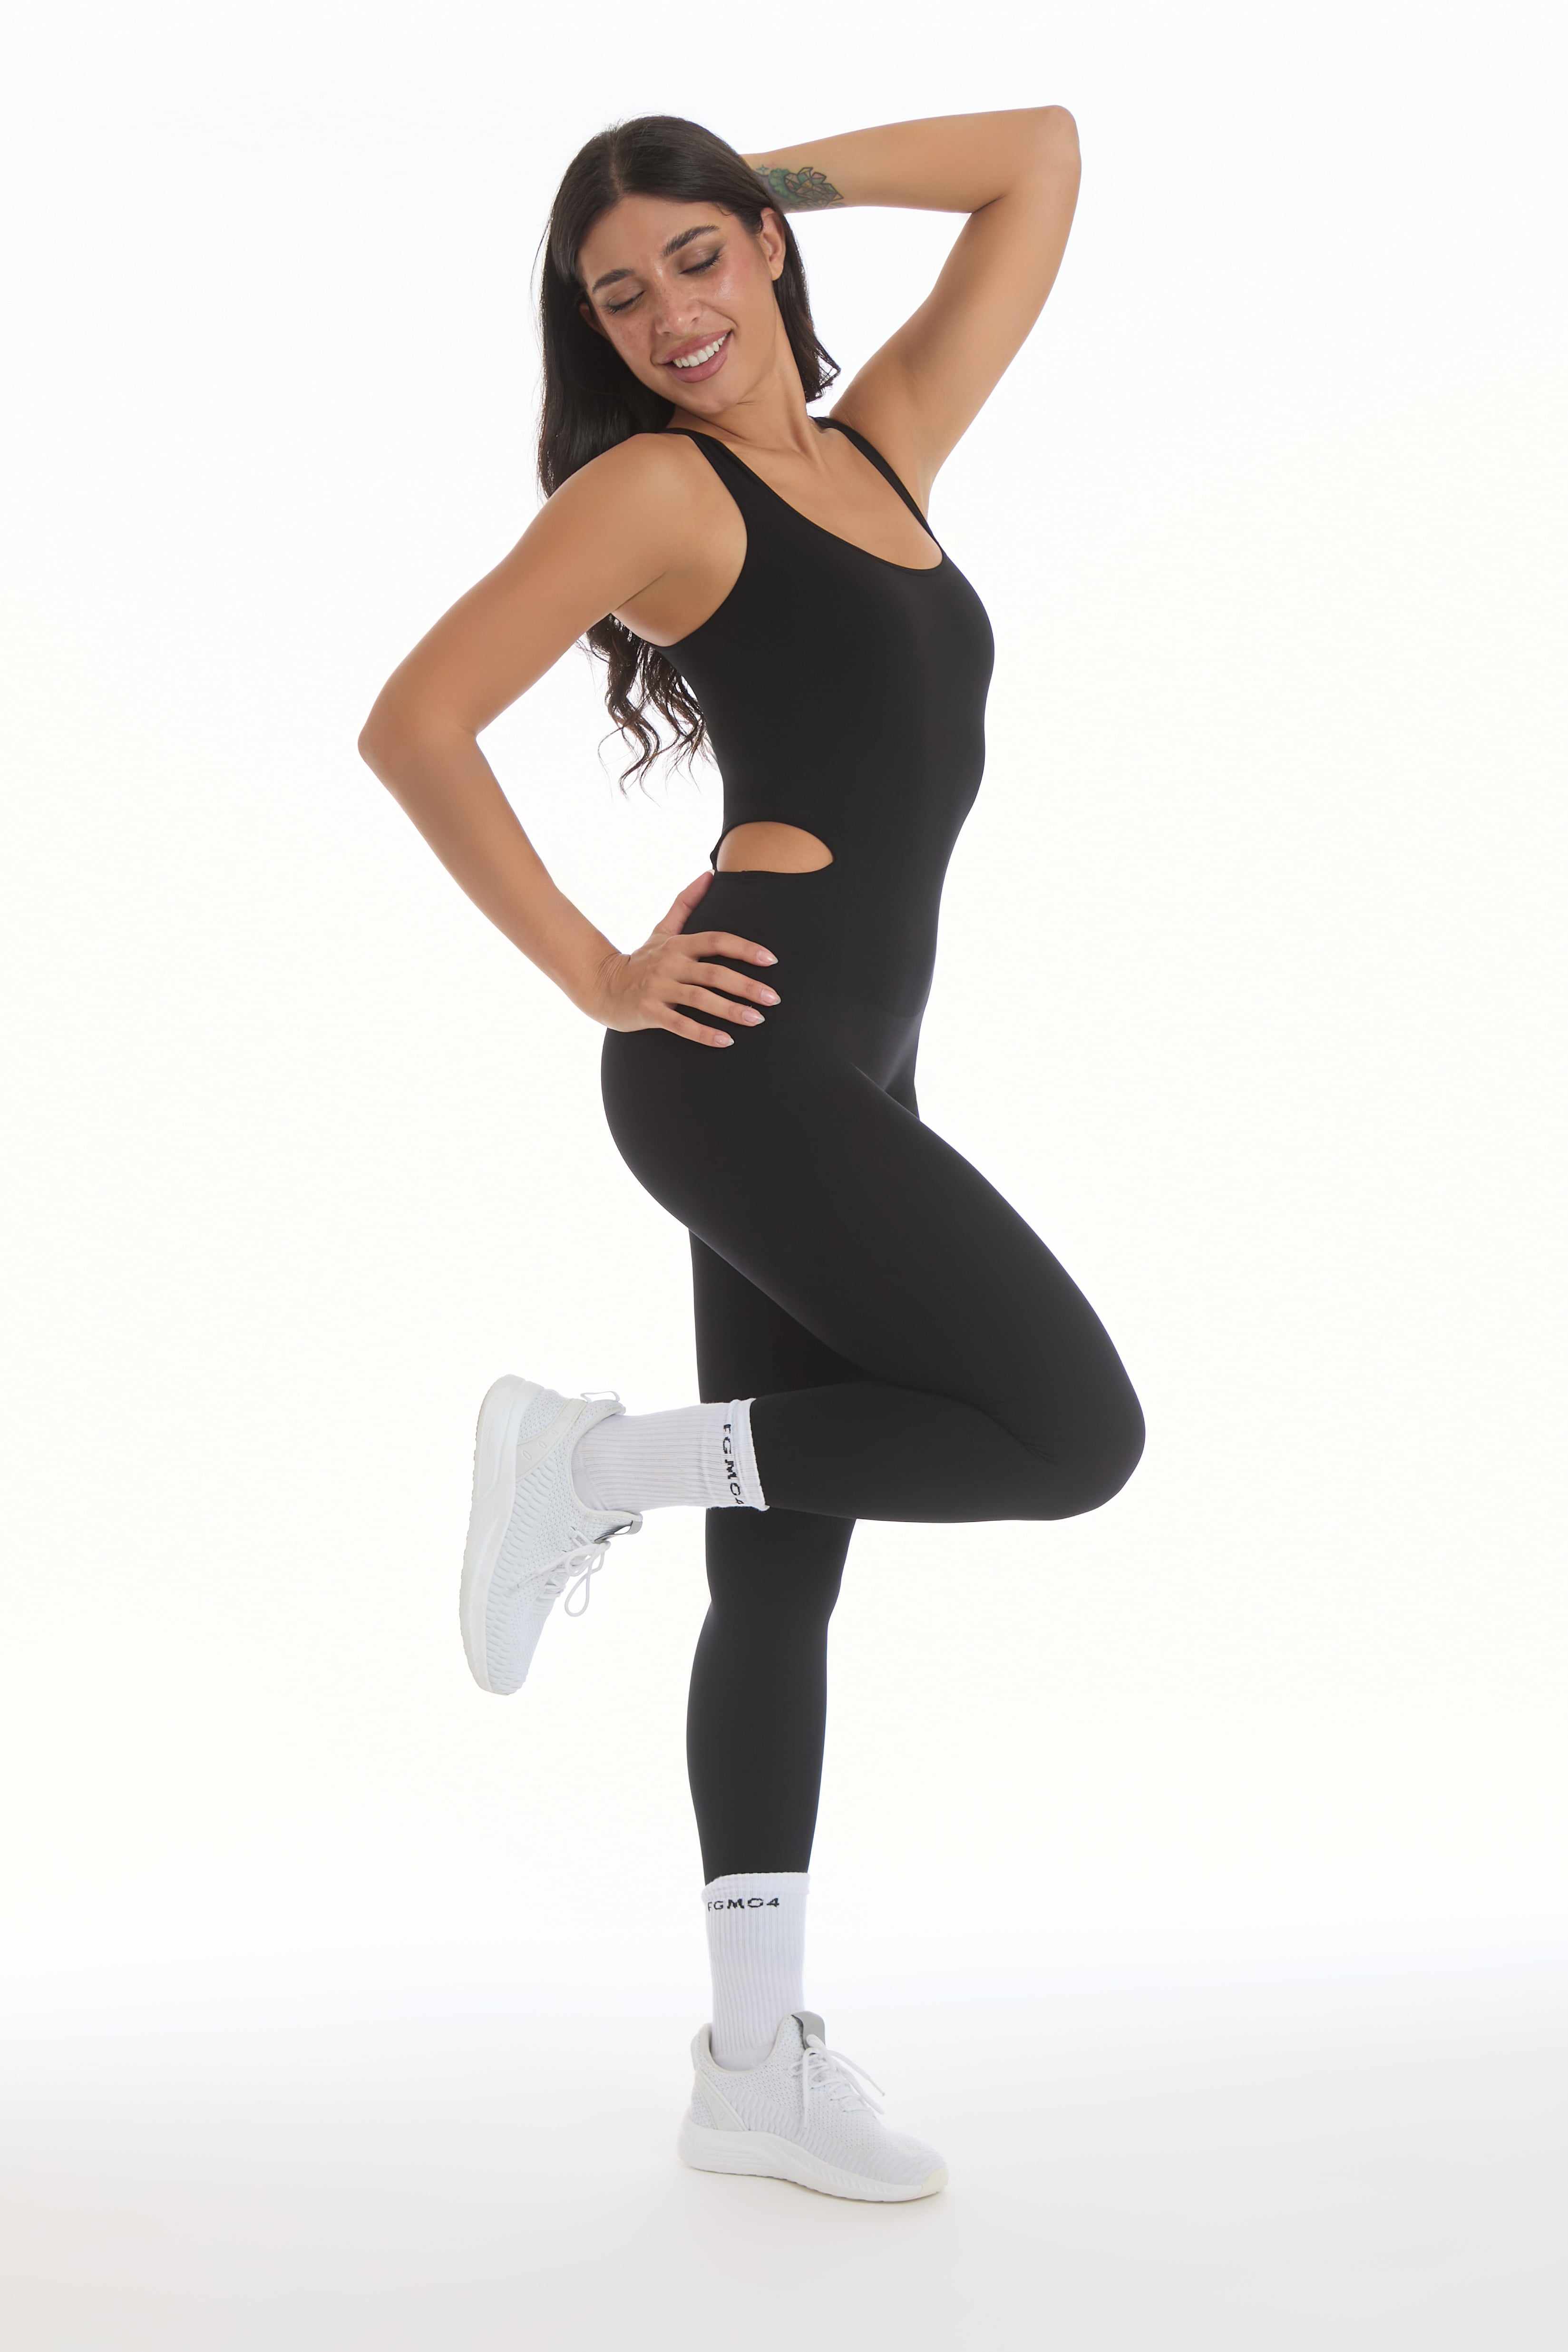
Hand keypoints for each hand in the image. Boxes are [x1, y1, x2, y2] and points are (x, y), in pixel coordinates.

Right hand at [594, 872, 779, 1047]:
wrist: (602, 986)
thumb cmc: (641, 960)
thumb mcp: (662, 930)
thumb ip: (685, 902)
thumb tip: (709, 874)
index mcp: (678, 945)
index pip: (716, 941)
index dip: (745, 949)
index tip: (771, 960)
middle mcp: (670, 965)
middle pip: (713, 973)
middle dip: (746, 986)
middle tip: (773, 998)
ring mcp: (659, 989)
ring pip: (700, 1000)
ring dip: (730, 1010)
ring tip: (756, 1019)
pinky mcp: (649, 1012)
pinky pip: (680, 1024)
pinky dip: (703, 1034)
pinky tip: (725, 1041)